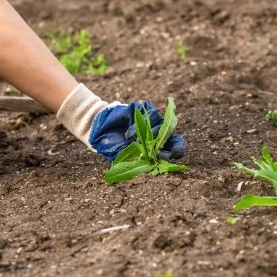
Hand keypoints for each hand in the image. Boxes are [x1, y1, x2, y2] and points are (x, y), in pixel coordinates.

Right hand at [56, 84, 187, 161]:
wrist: (98, 130)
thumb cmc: (112, 147)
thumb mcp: (126, 157)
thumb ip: (140, 161)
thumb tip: (156, 166)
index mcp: (156, 146)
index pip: (174, 147)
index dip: (178, 150)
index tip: (174, 155)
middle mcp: (156, 132)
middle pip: (172, 134)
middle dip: (171, 143)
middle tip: (162, 152)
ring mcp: (149, 120)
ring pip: (161, 124)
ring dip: (151, 135)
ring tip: (135, 142)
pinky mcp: (141, 109)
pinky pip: (149, 114)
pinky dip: (138, 126)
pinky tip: (129, 134)